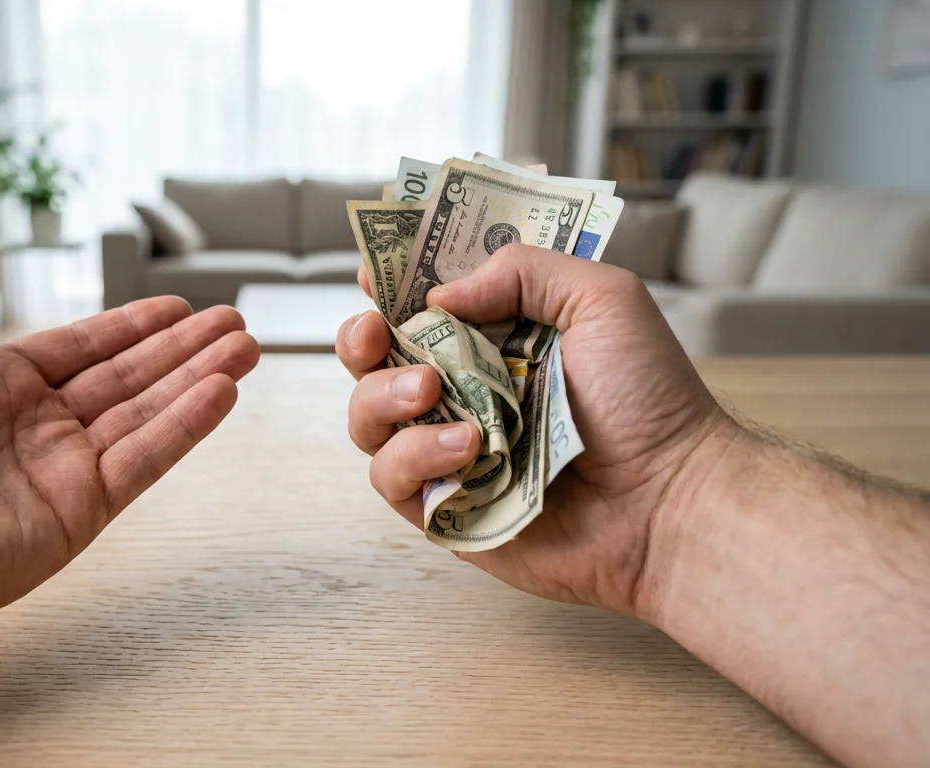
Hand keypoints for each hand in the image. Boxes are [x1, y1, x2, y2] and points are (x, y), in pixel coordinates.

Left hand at [0, 213, 259, 649]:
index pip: (81, 348)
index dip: (131, 326)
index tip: (177, 306)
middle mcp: (30, 429)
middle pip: (126, 379)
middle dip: (182, 348)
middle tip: (234, 322)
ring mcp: (55, 474)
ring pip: (145, 415)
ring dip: (198, 380)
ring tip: (246, 348)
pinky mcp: (72, 514)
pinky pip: (141, 461)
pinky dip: (184, 427)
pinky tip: (221, 392)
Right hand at [341, 245, 735, 618]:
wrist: (670, 499)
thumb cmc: (650, 401)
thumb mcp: (602, 300)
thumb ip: (523, 272)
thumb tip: (440, 294)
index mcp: (496, 340)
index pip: (420, 307)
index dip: (388, 288)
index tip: (373, 277)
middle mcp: (464, 394)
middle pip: (373, 361)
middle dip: (359, 340)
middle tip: (377, 333)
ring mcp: (449, 452)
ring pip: (368, 419)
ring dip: (383, 397)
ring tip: (431, 393)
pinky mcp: (445, 508)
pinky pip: (391, 478)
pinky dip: (415, 456)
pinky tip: (468, 449)